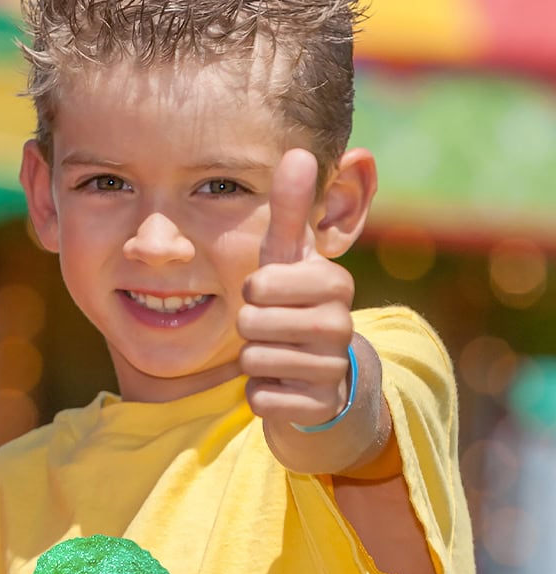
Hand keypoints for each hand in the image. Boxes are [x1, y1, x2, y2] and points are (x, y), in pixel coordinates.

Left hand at [238, 149, 354, 428]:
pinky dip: (261, 394)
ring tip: (276, 354)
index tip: (270, 294)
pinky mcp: (318, 407)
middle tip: (270, 327)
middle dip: (249, 328)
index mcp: (334, 283)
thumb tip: (299, 151)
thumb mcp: (289, 258)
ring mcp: (333, 369)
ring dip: (253, 360)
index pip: (259, 284)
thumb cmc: (293, 305)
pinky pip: (261, 398)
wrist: (319, 375)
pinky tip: (283, 385)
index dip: (253, 291)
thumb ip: (290, 209)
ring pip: (253, 361)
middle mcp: (341, 324)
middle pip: (251, 323)